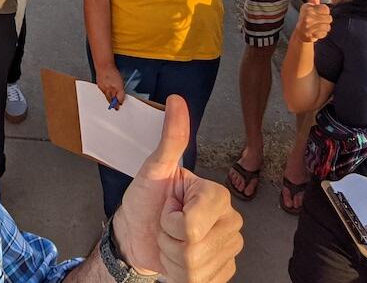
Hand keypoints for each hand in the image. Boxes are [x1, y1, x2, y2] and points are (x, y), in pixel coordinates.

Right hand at [95, 65, 125, 106]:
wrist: (104, 66)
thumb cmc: (113, 72)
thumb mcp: (120, 80)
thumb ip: (120, 88)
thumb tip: (120, 95)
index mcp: (118, 87)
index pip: (120, 98)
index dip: (121, 101)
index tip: (121, 103)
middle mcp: (111, 88)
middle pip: (113, 100)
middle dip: (115, 105)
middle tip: (116, 108)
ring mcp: (105, 88)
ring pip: (108, 98)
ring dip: (110, 102)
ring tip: (111, 105)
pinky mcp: (100, 87)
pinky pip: (103, 94)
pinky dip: (106, 95)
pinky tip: (107, 96)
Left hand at [112, 95, 243, 280]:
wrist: (136, 236)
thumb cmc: (145, 201)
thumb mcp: (154, 169)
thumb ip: (170, 138)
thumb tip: (176, 101)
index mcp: (216, 195)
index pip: (195, 223)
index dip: (171, 221)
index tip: (168, 207)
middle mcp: (230, 221)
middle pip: (195, 248)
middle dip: (169, 240)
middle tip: (167, 226)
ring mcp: (229, 248)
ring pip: (196, 268)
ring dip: (172, 259)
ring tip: (170, 242)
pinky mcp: (222, 271)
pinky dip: (180, 276)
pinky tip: (178, 261)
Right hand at [294, 0, 331, 43]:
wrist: (300, 33)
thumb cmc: (308, 17)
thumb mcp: (310, 5)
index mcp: (307, 7)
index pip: (326, 9)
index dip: (324, 12)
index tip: (318, 13)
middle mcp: (307, 16)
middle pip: (329, 18)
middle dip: (325, 21)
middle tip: (318, 21)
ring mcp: (308, 26)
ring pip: (327, 26)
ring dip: (324, 28)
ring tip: (317, 27)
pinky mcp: (310, 35)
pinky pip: (324, 33)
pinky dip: (322, 34)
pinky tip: (316, 32)